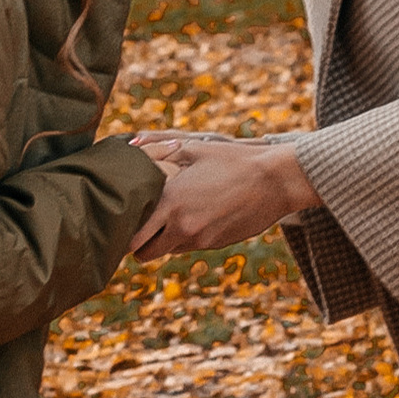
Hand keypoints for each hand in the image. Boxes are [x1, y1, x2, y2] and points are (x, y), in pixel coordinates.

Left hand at [131, 133, 315, 257]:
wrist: (276, 181)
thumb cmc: (233, 160)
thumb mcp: (195, 148)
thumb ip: (159, 149)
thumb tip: (131, 144)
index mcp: (171, 201)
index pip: (132, 234)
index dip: (123, 229)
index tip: (122, 218)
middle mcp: (181, 226)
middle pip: (143, 253)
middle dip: (138, 243)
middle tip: (138, 226)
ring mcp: (199, 238)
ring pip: (165, 251)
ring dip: (162, 240)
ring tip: (169, 216)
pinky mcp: (214, 244)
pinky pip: (188, 246)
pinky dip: (184, 237)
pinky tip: (195, 216)